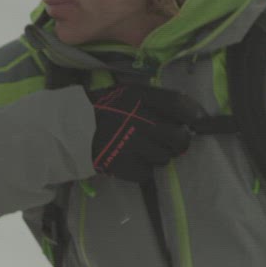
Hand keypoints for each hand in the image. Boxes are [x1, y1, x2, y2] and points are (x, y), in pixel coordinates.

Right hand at [86, 84, 200, 181]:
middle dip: (178, 142)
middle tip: (170, 142)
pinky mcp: (126, 166)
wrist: (70, 131)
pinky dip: (142, 169)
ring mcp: (134, 145)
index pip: (180, 104)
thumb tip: (190, 113)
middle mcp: (140, 121)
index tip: (195, 121)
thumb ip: (155, 100)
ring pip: (165, 158)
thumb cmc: (101, 110)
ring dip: (158, 156)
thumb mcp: (127, 94)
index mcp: (140, 98)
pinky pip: (148, 172)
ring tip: (142, 150)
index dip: (193, 114)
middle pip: (180, 138)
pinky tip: (130, 160)